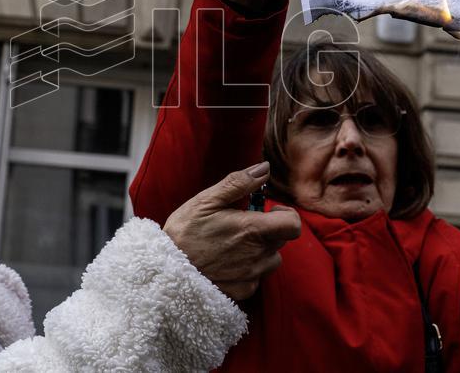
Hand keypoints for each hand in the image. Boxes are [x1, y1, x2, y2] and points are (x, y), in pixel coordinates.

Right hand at [163, 161, 300, 300]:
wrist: (165, 271)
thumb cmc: (184, 232)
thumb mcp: (207, 200)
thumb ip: (239, 183)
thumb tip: (265, 168)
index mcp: (253, 230)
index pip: (293, 225)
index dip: (286, 215)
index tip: (268, 211)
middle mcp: (258, 255)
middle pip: (281, 240)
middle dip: (267, 230)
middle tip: (240, 226)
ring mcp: (251, 276)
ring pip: (271, 260)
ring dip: (260, 251)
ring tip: (233, 245)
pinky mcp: (243, 292)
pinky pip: (257, 278)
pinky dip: (248, 269)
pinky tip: (226, 263)